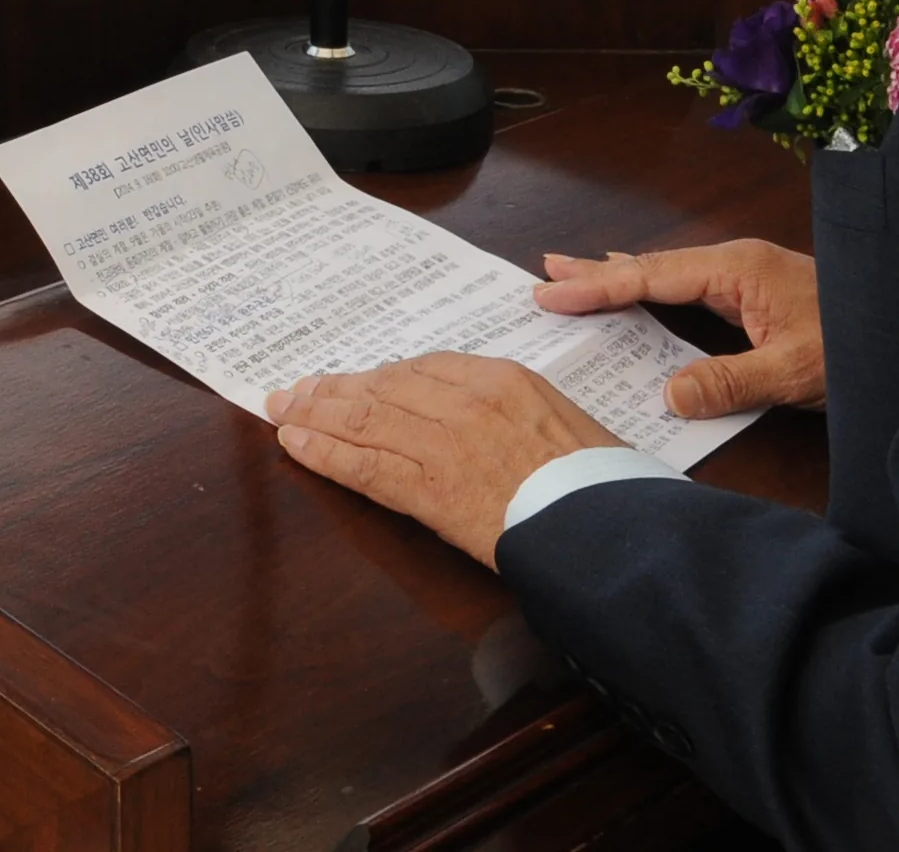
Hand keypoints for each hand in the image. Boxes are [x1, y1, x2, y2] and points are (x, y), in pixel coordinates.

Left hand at [264, 353, 622, 569]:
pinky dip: (325, 453)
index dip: (379, 376)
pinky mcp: (431, 490)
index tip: (355, 380)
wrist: (612, 529)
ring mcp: (445, 444)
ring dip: (317, 416)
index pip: (422, 368)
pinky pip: (366, 466)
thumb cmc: (602, 484)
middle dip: (335, 391)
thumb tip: (489, 423)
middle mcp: (466, 401)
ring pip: (365, 420)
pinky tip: (296, 445)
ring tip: (285, 412)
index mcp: (503, 379)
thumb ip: (517, 413)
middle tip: (298, 391)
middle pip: (384, 388)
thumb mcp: (565, 424)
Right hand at [533, 240, 826, 417]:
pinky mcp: (758, 294)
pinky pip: (690, 289)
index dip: (598, 286)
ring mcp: (747, 277)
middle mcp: (736, 264)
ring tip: (577, 276)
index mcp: (736, 269)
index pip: (651, 275)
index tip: (550, 292)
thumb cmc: (858, 349)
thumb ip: (730, 382)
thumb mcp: (793, 371)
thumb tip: (668, 396)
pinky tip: (643, 290)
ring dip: (623, 279)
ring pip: (670, 275)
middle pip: (653, 266)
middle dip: (599, 272)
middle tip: (545, 270)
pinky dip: (654, 290)